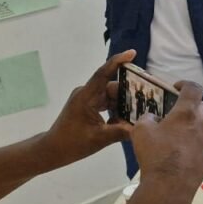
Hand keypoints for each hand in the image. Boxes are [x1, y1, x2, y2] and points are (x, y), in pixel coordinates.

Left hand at [37, 50, 136, 166]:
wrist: (52, 150)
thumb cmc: (72, 143)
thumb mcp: (99, 139)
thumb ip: (121, 132)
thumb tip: (141, 128)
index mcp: (86, 96)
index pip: (103, 73)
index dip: (118, 62)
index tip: (133, 53)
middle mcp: (87, 93)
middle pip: (112, 86)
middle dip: (130, 90)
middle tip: (150, 94)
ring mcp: (87, 99)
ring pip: (111, 95)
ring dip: (125, 102)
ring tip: (143, 108)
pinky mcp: (89, 106)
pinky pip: (107, 102)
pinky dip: (118, 108)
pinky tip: (129, 117)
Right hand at [131, 81, 202, 198]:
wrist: (170, 186)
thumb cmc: (155, 155)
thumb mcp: (141, 131)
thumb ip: (147, 118)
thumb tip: (153, 117)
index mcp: (187, 113)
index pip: (193, 88)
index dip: (185, 84)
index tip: (176, 88)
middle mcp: (202, 123)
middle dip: (192, 105)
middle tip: (177, 112)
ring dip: (194, 124)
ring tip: (178, 133)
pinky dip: (196, 140)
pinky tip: (182, 150)